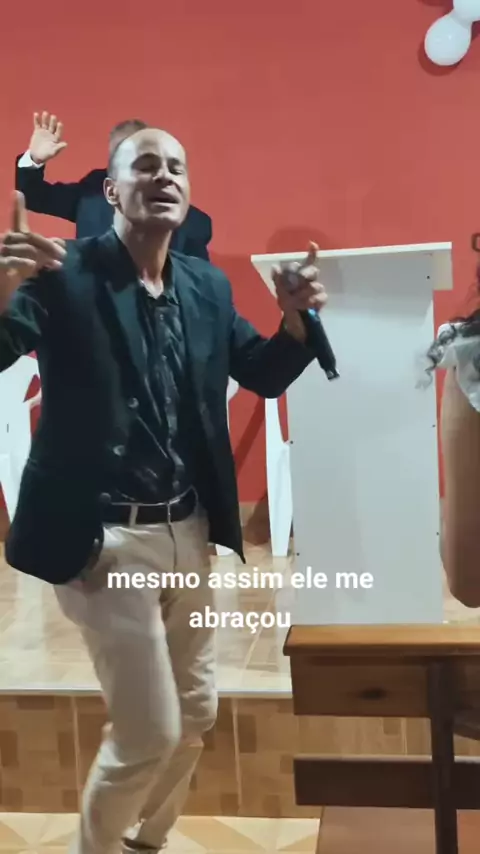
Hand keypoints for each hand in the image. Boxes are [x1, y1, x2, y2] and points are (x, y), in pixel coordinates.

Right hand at [0, 192, 65, 310]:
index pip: (16, 220)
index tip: (18, 193)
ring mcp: (0, 252)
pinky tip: (32, 266)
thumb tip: (61, 242)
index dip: (17, 208)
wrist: (0, 292)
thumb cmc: (14, 274)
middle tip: (63, 255)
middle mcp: (5, 241)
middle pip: (29, 237)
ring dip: (42, 255)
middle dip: (48, 245)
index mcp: (12, 238)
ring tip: (56, 264)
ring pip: (23, 248)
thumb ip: (44, 251)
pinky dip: (21, 262)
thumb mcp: (32, 262)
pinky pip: (9, 261)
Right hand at [28, 111, 67, 165]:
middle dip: (53, 122)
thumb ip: (59, 147)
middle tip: (53, 116)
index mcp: (56, 139)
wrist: (37, 155)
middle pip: (52, 126)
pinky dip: (37, 119)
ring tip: (45, 113)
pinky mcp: (38, 131)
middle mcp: (51, 133)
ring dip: (45, 119)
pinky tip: (36, 114)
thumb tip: (66, 144)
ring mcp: (44, 131)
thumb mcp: (53, 152)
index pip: (58, 132)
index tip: (60, 123)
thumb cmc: (46, 155)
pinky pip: (37, 124)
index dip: (59, 128)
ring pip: (45, 124)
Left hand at [272, 242, 326, 341]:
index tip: (312, 244)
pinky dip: (311, 302)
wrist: (293, 323)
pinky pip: (320, 297)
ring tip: (296, 302)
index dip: (312, 253)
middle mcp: (310, 279)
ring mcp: (316, 289)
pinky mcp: (321, 299)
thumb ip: (279, 280)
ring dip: (304, 294)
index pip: (308, 261)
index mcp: (300, 274)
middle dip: (304, 275)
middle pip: (312, 271)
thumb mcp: (280, 292)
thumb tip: (275, 267)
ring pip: (315, 286)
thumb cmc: (287, 304)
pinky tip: (306, 306)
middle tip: (296, 283)